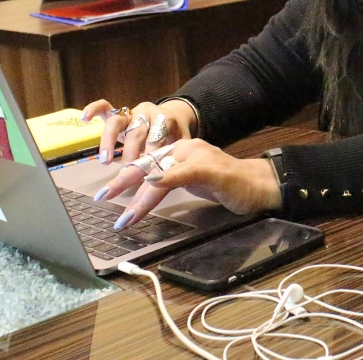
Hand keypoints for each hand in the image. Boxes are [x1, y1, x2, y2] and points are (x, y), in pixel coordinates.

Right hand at [81, 98, 196, 164]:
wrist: (173, 118)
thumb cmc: (176, 136)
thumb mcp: (183, 144)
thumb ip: (178, 154)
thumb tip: (174, 173)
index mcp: (166, 119)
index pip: (156, 138)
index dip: (151, 156)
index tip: (147, 174)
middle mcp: (147, 113)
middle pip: (136, 133)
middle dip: (131, 155)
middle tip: (127, 175)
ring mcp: (132, 112)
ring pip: (118, 122)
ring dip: (109, 142)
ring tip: (106, 161)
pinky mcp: (120, 113)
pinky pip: (105, 107)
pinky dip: (94, 110)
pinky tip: (85, 119)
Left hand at [94, 139, 282, 228]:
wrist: (260, 186)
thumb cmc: (228, 185)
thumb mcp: (193, 182)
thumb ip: (171, 181)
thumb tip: (145, 190)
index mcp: (181, 150)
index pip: (148, 162)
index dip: (125, 177)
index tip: (107, 192)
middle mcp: (186, 147)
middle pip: (149, 165)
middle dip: (123, 183)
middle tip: (103, 197)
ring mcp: (198, 155)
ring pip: (162, 172)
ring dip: (140, 195)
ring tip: (125, 214)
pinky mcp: (210, 167)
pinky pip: (183, 172)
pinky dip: (166, 178)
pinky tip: (152, 184)